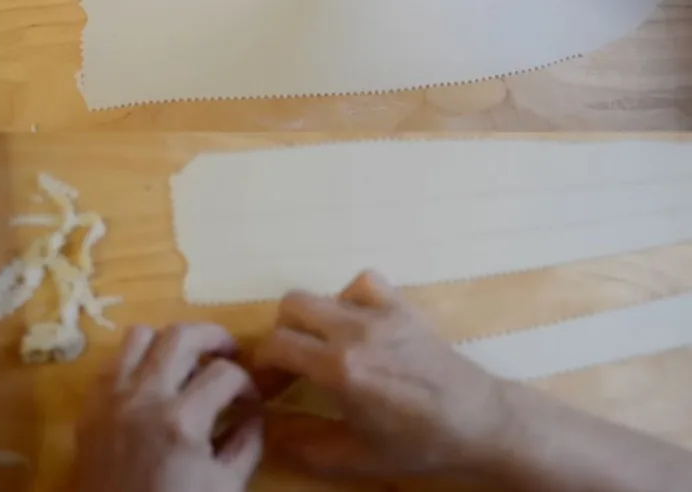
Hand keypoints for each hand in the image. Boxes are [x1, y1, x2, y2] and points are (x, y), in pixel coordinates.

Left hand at [72, 323, 262, 491]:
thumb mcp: (227, 488)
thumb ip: (247, 442)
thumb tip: (254, 411)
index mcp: (182, 422)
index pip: (226, 374)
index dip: (247, 384)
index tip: (250, 402)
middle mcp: (145, 399)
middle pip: (183, 335)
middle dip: (215, 337)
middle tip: (229, 352)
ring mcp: (112, 401)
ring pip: (141, 335)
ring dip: (170, 341)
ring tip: (188, 358)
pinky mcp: (90, 409)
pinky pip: (113, 361)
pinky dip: (137, 359)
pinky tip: (154, 378)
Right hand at [255, 271, 505, 476]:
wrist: (476, 420)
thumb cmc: (417, 444)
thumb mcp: (356, 456)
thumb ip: (304, 444)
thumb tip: (268, 431)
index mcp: (340, 368)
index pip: (277, 343)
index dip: (262, 364)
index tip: (269, 385)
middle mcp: (355, 330)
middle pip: (292, 305)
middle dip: (281, 333)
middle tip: (291, 364)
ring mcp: (381, 312)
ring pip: (323, 292)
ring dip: (312, 318)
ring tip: (324, 347)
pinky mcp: (402, 305)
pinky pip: (363, 283)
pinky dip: (349, 298)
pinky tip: (356, 323)